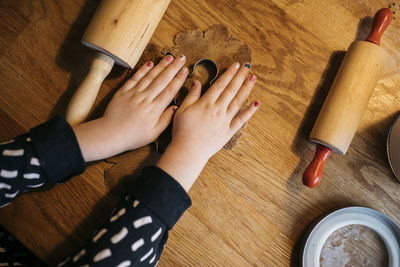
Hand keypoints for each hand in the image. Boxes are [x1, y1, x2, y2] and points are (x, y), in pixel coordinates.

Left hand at [73, 55, 187, 161]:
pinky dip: (143, 69)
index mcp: (155, 109)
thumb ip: (166, 119)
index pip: (170, 90)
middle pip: (162, 80)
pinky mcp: (124, 91)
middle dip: (173, 67)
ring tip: (169, 57)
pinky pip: (135, 78)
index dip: (179, 79)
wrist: (110, 134)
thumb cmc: (133, 136)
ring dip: (161, 65)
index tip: (186, 70)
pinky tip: (150, 63)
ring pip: (150, 76)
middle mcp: (146, 98)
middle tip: (181, 58)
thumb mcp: (154, 134)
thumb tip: (175, 107)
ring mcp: (134, 93)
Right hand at [157, 62, 258, 190]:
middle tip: (247, 67)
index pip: (220, 84)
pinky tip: (256, 103)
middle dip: (240, 76)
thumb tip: (197, 82)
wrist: (189, 150)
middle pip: (231, 89)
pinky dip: (250, 111)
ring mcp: (225, 120)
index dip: (229, 73)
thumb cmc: (182, 131)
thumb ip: (192, 95)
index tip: (236, 65)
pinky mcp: (229, 131)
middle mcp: (218, 109)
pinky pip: (241, 119)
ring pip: (239, 101)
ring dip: (246, 89)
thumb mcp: (182, 110)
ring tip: (253, 78)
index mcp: (206, 103)